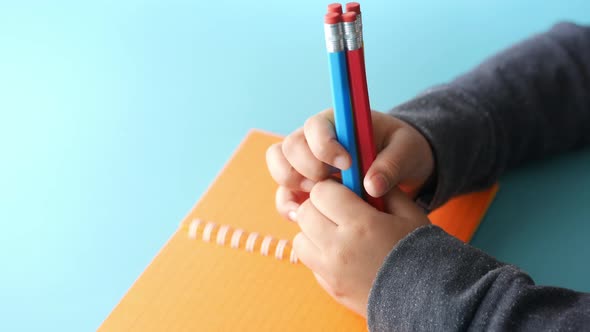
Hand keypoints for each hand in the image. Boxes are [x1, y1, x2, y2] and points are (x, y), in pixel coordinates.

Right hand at [266, 109, 433, 220]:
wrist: (398, 166)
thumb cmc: (402, 150)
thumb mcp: (407, 150)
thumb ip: (392, 163)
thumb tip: (372, 187)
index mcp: (337, 122)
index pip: (315, 127)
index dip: (324, 146)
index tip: (347, 165)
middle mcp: (313, 139)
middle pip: (289, 147)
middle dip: (306, 169)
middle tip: (332, 184)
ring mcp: (305, 162)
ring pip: (280, 167)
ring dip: (292, 186)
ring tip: (319, 199)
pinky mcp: (303, 186)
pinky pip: (284, 193)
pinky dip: (289, 206)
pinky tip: (303, 217)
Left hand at [292, 179, 429, 316]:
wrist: (428, 298)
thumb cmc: (421, 251)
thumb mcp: (409, 213)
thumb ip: (384, 190)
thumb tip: (363, 177)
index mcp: (361, 224)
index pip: (322, 192)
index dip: (332, 188)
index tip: (342, 192)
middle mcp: (339, 247)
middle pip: (305, 212)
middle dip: (318, 206)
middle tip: (337, 210)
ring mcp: (331, 270)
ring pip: (300, 238)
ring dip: (313, 231)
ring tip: (336, 232)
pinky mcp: (329, 287)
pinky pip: (309, 262)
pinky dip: (318, 253)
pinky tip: (340, 252)